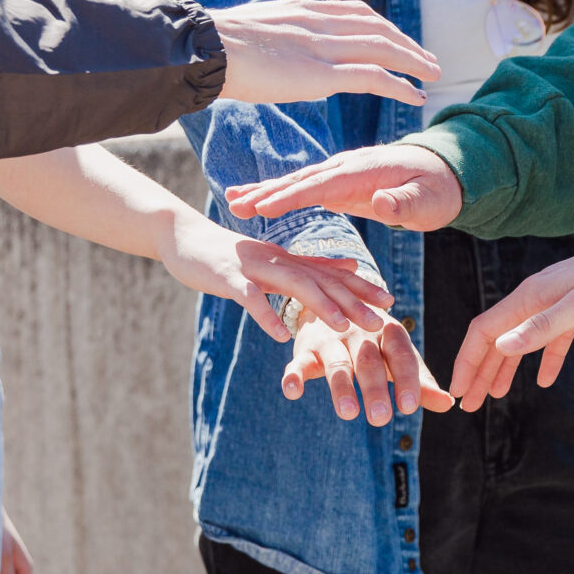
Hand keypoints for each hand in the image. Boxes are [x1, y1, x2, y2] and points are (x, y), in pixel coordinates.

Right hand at [156, 215, 394, 340]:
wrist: (183, 237)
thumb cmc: (228, 255)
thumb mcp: (275, 259)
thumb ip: (310, 265)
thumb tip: (350, 264)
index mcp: (289, 259)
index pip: (331, 274)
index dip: (361, 287)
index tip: (390, 302)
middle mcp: (278, 260)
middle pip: (322, 281)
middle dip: (352, 303)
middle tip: (380, 323)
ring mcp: (253, 268)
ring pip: (293, 286)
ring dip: (320, 307)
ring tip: (343, 328)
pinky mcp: (228, 278)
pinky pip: (250, 298)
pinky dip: (267, 316)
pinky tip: (282, 336)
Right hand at [211, 0, 441, 108]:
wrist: (203, 48)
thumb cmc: (213, 47)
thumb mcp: (250, 32)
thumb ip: (272, 38)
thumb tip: (270, 51)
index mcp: (301, 10)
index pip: (354, 12)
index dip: (382, 26)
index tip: (398, 38)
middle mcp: (317, 22)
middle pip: (377, 27)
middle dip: (407, 43)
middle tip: (428, 59)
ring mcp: (321, 47)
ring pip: (383, 48)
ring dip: (413, 61)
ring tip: (432, 75)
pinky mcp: (320, 74)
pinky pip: (372, 77)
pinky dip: (399, 85)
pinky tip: (415, 96)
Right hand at [226, 143, 464, 231]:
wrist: (445, 172)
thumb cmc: (438, 189)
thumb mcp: (428, 200)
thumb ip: (404, 202)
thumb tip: (380, 202)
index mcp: (363, 172)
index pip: (321, 185)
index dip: (291, 197)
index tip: (263, 207)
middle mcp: (346, 169)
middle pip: (300, 181)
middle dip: (265, 192)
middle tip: (233, 204)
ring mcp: (340, 175)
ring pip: (296, 183)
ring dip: (264, 193)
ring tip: (232, 201)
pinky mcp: (339, 184)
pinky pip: (304, 190)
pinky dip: (279, 195)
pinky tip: (257, 202)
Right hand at [281, 309, 455, 426]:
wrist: (334, 306)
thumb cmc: (375, 344)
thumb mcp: (399, 358)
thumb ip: (419, 381)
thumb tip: (449, 404)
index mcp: (389, 333)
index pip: (401, 357)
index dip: (406, 381)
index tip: (409, 407)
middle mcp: (361, 333)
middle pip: (369, 362)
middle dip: (374, 389)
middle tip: (380, 417)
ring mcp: (332, 340)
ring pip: (337, 364)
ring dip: (341, 388)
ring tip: (348, 413)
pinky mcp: (306, 348)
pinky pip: (299, 363)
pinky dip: (293, 375)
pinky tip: (292, 392)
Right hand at [447, 221, 573, 410]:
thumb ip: (540, 327)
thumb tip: (501, 346)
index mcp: (530, 296)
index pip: (484, 332)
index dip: (467, 362)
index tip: (457, 390)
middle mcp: (536, 299)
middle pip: (498, 339)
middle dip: (480, 372)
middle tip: (467, 405)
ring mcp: (556, 304)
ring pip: (521, 340)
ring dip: (505, 369)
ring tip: (493, 396)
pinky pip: (552, 339)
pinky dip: (544, 360)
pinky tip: (543, 381)